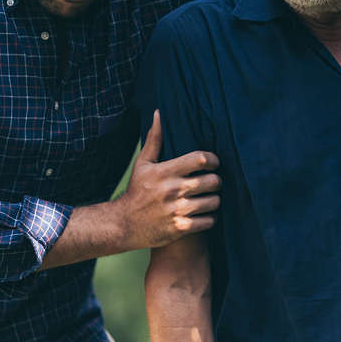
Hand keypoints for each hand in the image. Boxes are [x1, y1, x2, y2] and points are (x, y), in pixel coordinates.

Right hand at [113, 111, 221, 249]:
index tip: (213, 163)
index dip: (213, 159)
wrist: (123, 224)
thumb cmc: (137, 191)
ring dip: (215, 200)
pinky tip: (204, 214)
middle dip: (216, 181)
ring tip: (209, 198)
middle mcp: (173, 190)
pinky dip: (210, 218)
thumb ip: (155, 139)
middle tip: (213, 182)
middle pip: (212, 181)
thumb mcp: (143, 164)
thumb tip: (159, 113)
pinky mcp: (180, 228)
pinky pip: (209, 221)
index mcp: (166, 171)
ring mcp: (177, 210)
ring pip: (214, 202)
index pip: (200, 159)